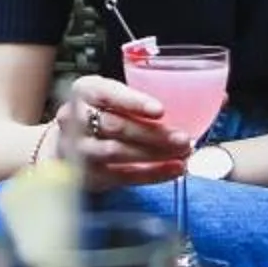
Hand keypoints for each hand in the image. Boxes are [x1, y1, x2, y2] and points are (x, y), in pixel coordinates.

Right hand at [56, 72, 191, 186]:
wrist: (69, 144)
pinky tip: (172, 170)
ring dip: (154, 155)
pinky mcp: (89, 174)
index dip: (134, 102)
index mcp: (85, 90)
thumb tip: (198, 105)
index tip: (160, 110)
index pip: (107, 93)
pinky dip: (152, 174)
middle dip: (152, 133)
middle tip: (182, 138)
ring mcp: (79, 149)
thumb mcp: (114, 96)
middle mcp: (75, 118)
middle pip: (115, 126)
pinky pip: (123, 176)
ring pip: (117, 152)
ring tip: (182, 154)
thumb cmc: (101, 114)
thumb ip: (142, 101)